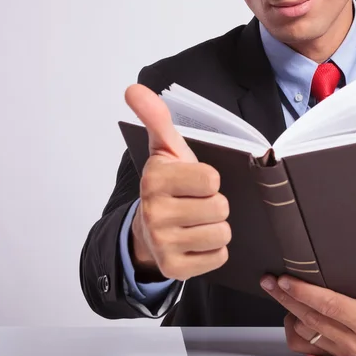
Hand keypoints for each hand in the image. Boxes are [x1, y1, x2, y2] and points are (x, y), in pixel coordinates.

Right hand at [124, 83, 230, 280]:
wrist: (148, 228)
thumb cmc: (168, 184)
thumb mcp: (165, 148)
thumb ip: (156, 117)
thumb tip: (134, 88)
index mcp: (155, 178)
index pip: (212, 180)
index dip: (210, 180)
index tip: (195, 180)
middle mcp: (155, 211)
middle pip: (220, 208)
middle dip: (214, 204)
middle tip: (197, 202)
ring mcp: (163, 243)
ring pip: (221, 233)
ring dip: (216, 227)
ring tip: (198, 221)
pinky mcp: (174, 268)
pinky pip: (218, 257)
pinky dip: (213, 250)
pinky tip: (196, 240)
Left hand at [260, 275, 355, 355]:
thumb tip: (340, 250)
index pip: (329, 305)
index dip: (304, 292)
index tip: (285, 280)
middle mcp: (353, 340)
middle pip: (310, 317)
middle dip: (286, 296)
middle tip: (270, 280)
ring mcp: (341, 351)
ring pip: (302, 330)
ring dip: (289, 309)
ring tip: (282, 291)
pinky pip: (301, 344)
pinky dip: (293, 327)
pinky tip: (293, 312)